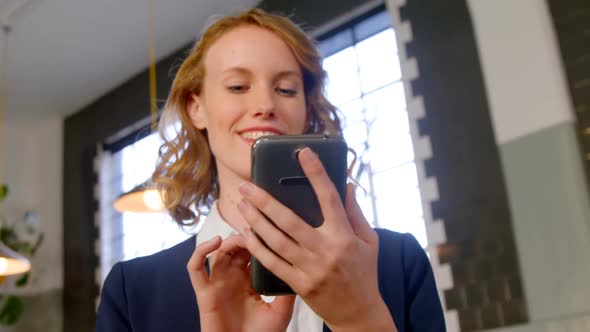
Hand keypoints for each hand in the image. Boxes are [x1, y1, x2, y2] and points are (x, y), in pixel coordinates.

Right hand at [187, 235, 294, 331]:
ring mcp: (217, 284)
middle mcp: (232, 279)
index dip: (258, 238)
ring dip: (229, 240)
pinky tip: (216, 242)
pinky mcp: (204, 293)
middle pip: (235, 248)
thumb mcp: (281, 311)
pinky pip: (195, 268)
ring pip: (217, 252)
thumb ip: (287, 290)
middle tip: (257, 229)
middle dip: (245, 236)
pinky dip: (201, 251)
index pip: (251, 252)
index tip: (268, 228)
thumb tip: (298, 266)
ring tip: (243, 237)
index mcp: (249, 281)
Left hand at [237, 148, 396, 330]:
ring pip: (276, 240)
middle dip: (264, 200)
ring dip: (255, 221)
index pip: (329, 198)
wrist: (358, 313)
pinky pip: (272, 262)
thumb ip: (355, 212)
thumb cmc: (364, 273)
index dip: (316, 173)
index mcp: (344, 235)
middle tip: (246, 185)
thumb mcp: (369, 241)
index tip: (304, 153)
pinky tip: (246, 233)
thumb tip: (346, 185)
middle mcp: (326, 250)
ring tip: (241, 204)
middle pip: (289, 220)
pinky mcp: (299, 283)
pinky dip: (257, 247)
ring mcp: (310, 268)